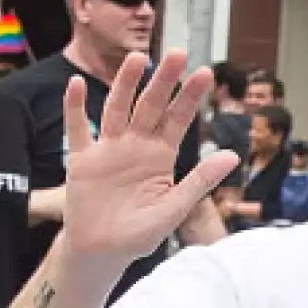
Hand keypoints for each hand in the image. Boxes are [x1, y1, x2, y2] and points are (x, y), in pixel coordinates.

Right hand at [62, 51, 238, 266]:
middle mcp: (135, 146)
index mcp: (160, 157)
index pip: (178, 120)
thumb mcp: (174, 208)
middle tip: (178, 54)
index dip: (190, 97)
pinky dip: (75, 108)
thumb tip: (232, 155)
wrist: (103, 253)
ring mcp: (108, 150)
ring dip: (126, 85)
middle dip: (164, 82)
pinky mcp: (82, 160)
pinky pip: (78, 129)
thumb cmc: (140, 233)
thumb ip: (200, 180)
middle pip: (150, 106)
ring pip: (117, 109)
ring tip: (138, 59)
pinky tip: (75, 85)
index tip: (205, 73)